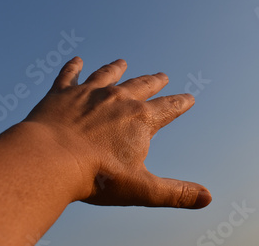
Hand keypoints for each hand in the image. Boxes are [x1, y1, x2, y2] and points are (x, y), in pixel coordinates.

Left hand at [24, 57, 211, 208]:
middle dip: (154, 81)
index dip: (181, 103)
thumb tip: (208, 198)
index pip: (169, 108)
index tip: (189, 98)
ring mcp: (89, 93)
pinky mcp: (62, 93)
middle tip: (162, 75)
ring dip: (117, 68)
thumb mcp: (142, 189)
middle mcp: (118, 98)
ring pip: (107, 74)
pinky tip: (75, 60)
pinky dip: (73, 67)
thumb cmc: (97, 176)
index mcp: (140, 119)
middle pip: (142, 85)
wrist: (51, 160)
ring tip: (123, 62)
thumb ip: (175, 193)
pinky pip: (69, 75)